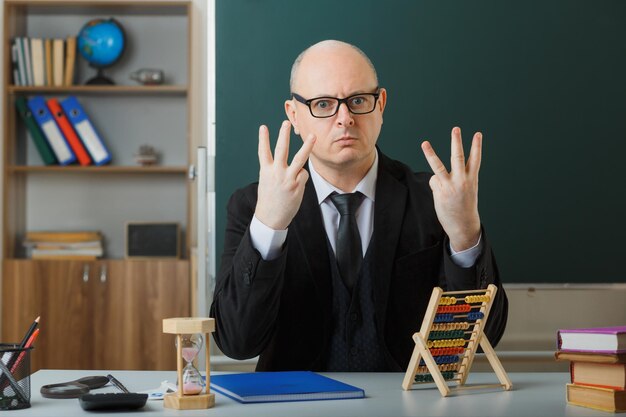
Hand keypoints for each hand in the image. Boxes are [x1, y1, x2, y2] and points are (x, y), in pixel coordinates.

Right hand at [255, 120, 315, 229]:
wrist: (270, 218)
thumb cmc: (269, 200)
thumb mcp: (266, 183)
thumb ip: (275, 171)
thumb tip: (294, 167)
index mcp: (266, 171)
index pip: (263, 152)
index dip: (263, 139)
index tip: (263, 127)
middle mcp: (276, 173)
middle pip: (281, 150)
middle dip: (283, 135)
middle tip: (286, 123)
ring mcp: (288, 178)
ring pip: (299, 159)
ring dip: (307, 146)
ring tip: (313, 136)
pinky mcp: (297, 185)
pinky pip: (304, 175)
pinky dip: (302, 178)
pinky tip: (296, 186)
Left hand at [421, 127, 481, 251]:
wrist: (463, 224)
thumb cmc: (465, 205)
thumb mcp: (468, 189)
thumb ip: (457, 177)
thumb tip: (437, 176)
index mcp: (471, 178)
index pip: (475, 159)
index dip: (476, 146)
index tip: (477, 134)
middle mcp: (461, 180)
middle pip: (457, 157)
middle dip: (456, 142)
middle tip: (456, 129)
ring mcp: (449, 185)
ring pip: (438, 166)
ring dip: (430, 154)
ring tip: (424, 143)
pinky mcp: (440, 191)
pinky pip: (433, 181)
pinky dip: (435, 184)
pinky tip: (441, 194)